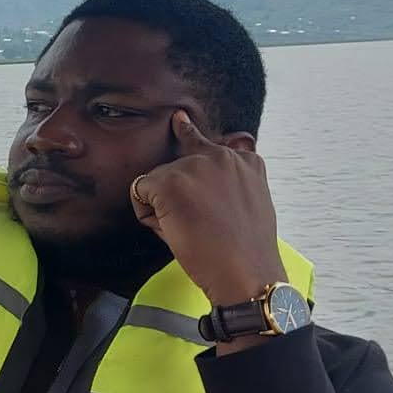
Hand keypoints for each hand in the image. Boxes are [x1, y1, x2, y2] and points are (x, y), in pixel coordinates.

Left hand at [130, 109, 284, 308]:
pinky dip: (147, 213)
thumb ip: (231, 185)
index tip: (178, 119)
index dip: (189, 133)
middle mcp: (220, 156)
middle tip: (199, 226)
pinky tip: (173, 230)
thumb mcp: (252, 207)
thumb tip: (198, 184)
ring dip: (163, 204)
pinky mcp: (171, 181)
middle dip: (178, 195)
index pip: (209, 143)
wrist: (246, 273)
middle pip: (177, 168)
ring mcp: (195, 166)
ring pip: (158, 180)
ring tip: (191, 231)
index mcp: (246, 162)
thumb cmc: (246, 252)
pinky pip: (140, 191)